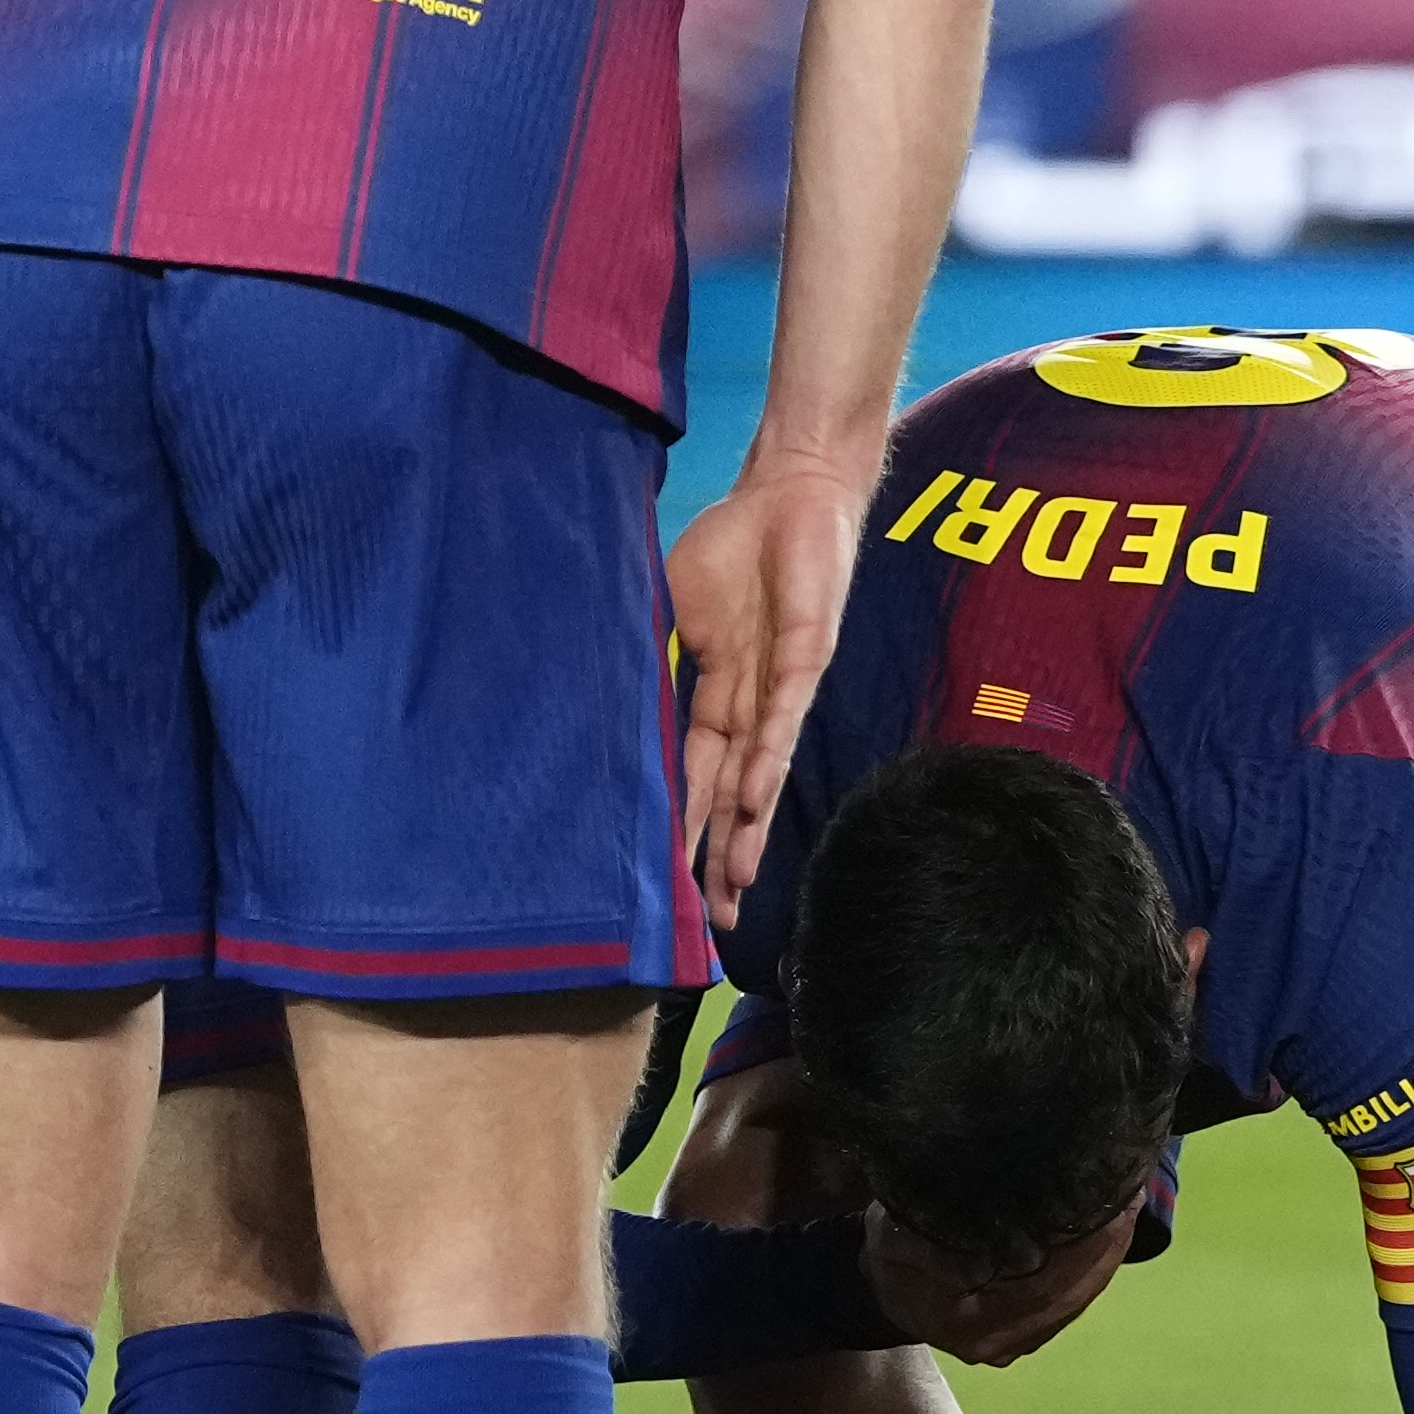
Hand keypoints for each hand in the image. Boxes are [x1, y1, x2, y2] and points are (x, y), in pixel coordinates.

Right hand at [654, 438, 871, 900]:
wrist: (789, 493)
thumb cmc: (735, 547)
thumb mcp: (672, 607)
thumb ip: (653, 654)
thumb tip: (607, 694)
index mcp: (718, 694)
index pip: (696, 774)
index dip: (683, 826)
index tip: (667, 880)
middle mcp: (752, 704)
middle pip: (731, 794)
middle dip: (718, 856)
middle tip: (708, 920)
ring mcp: (779, 685)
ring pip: (759, 773)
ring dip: (746, 830)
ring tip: (731, 885)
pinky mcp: (806, 656)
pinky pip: (782, 718)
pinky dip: (767, 761)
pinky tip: (754, 804)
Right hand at [865, 1204, 1122, 1368]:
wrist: (885, 1296)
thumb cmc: (889, 1257)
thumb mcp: (893, 1238)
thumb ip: (935, 1244)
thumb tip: (994, 1247)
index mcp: (966, 1323)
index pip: (1039, 1284)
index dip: (1079, 1245)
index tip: (1107, 1201)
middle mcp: (998, 1343)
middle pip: (1066, 1293)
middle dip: (1103, 1243)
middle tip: (1130, 1192)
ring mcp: (1016, 1345)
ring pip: (1074, 1299)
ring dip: (1105, 1253)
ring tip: (1127, 1205)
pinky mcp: (1028, 1335)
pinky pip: (1069, 1301)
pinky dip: (1093, 1266)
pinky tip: (1109, 1232)